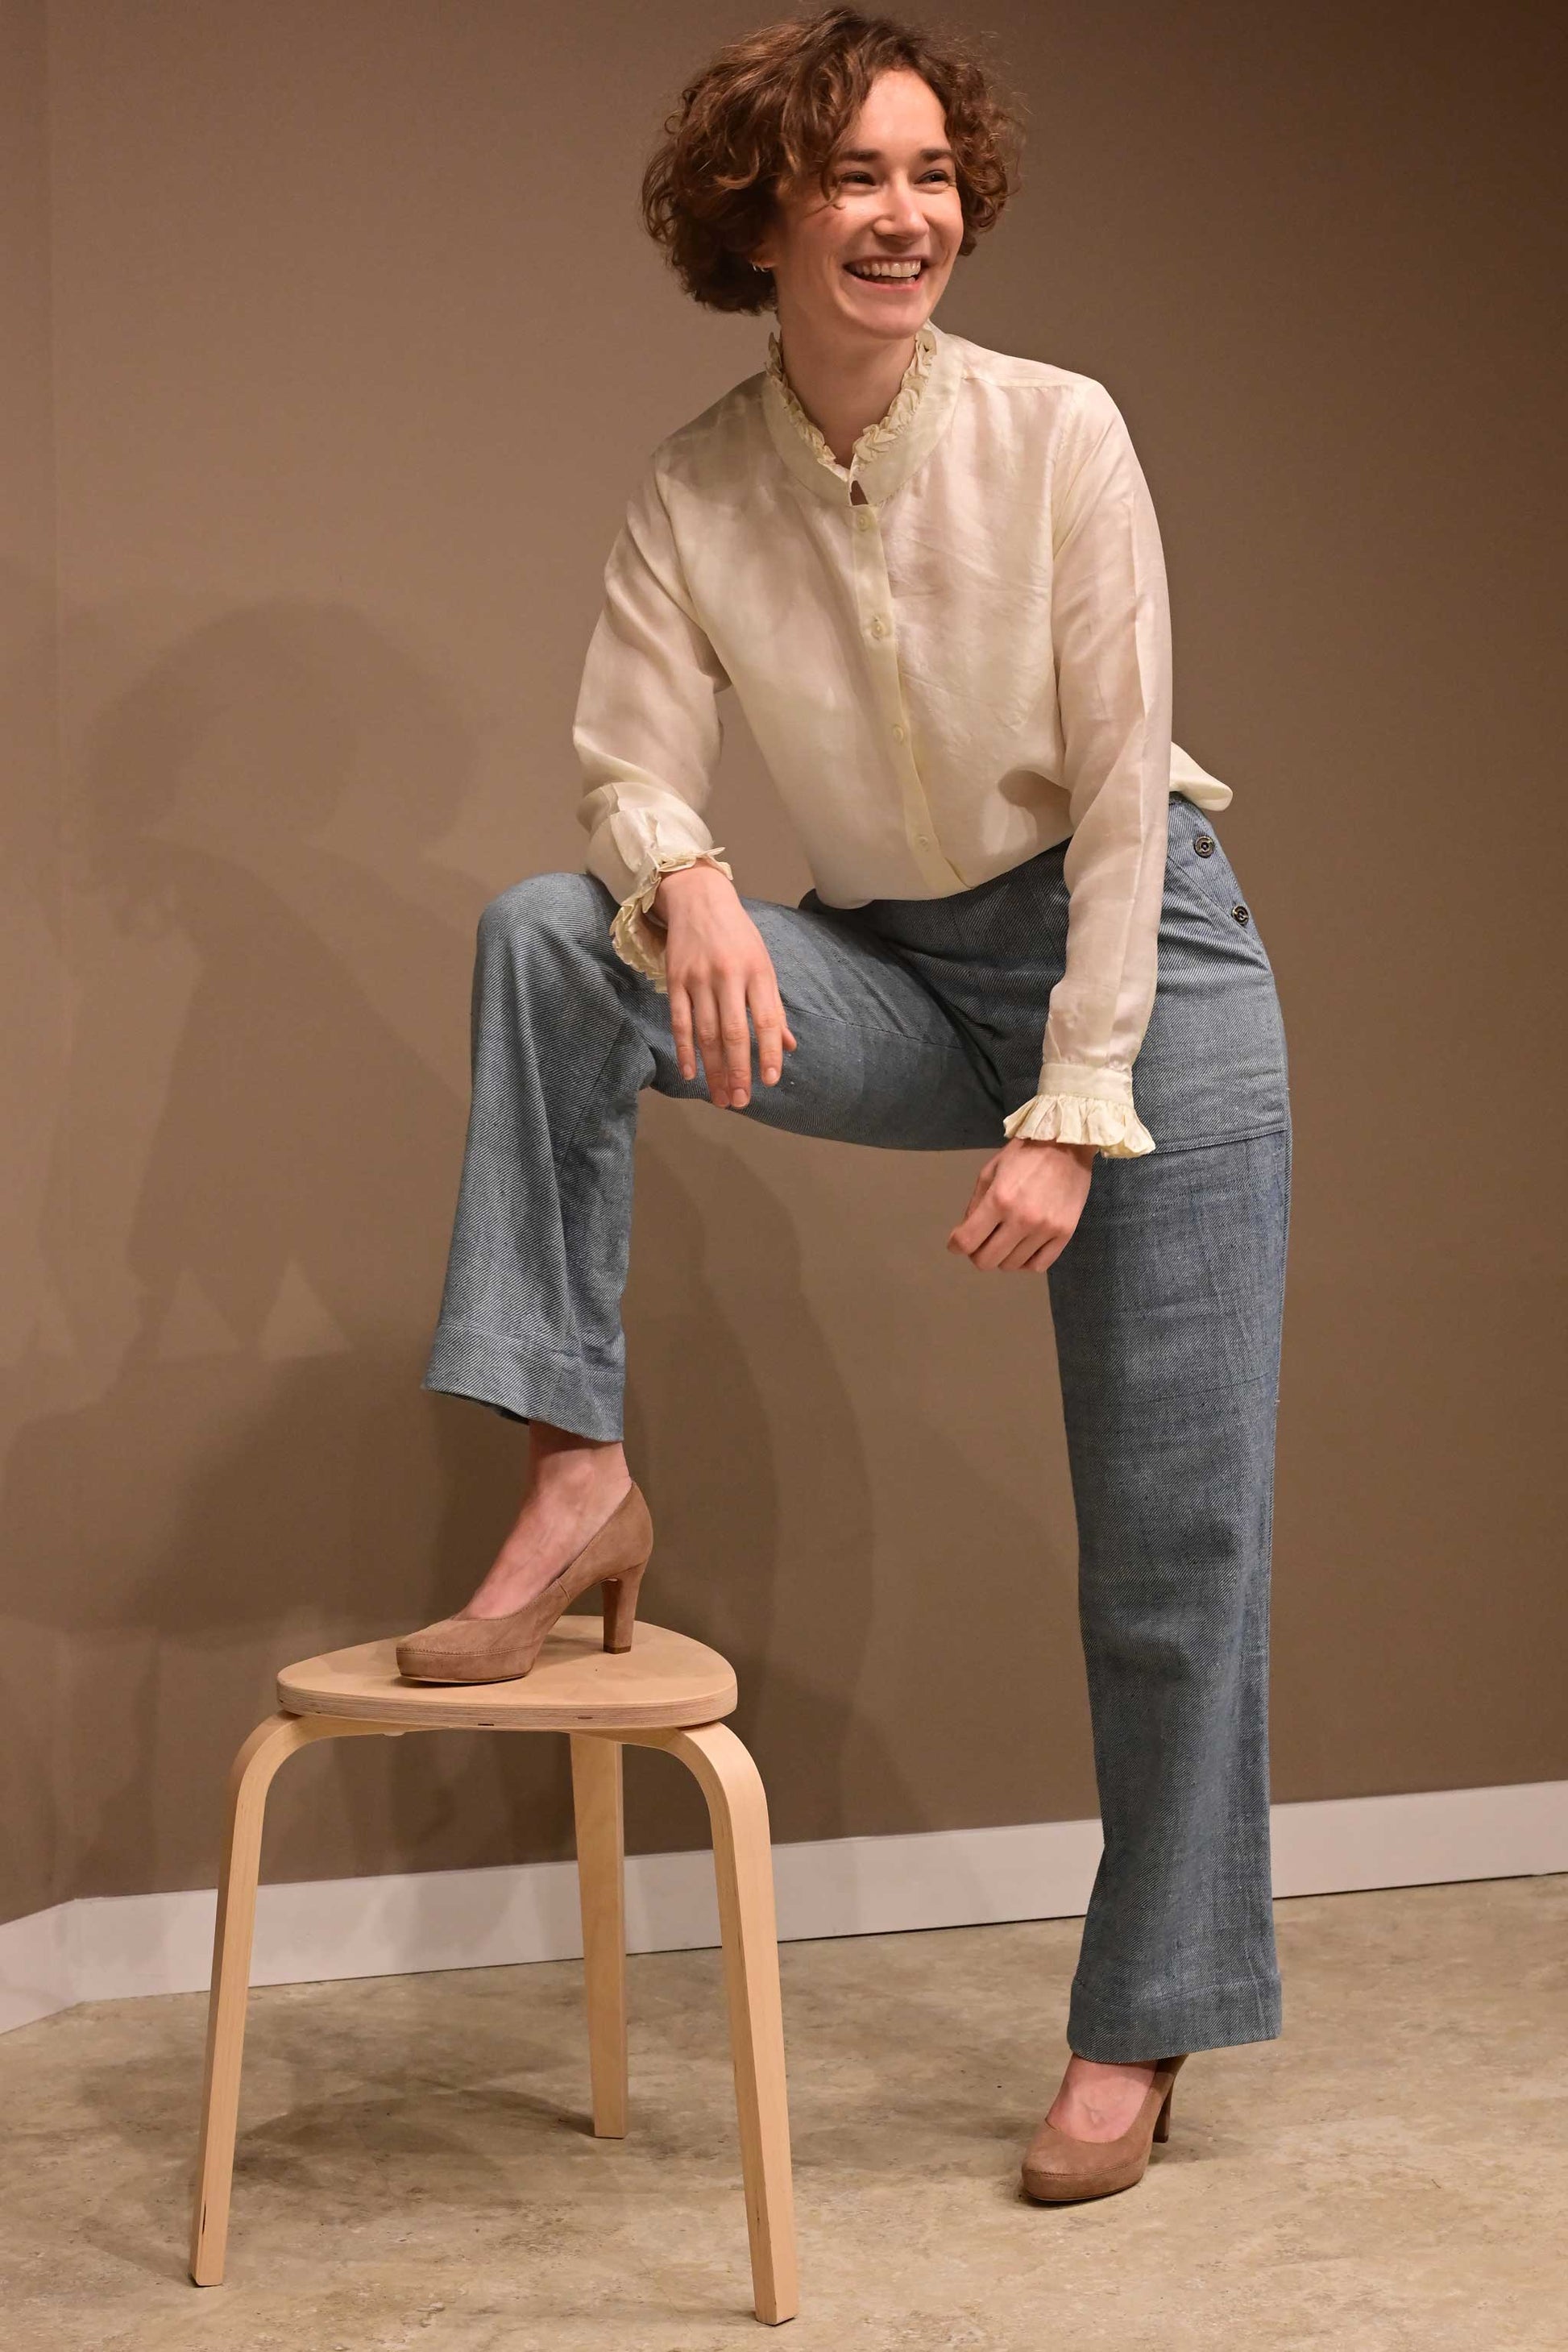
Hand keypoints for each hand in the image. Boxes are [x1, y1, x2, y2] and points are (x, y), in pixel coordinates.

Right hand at [653, 863, 797, 1108]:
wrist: (698, 898)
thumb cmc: (738, 936)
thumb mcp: (763, 963)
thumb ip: (773, 1006)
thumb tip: (788, 1046)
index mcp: (758, 971)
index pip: (767, 1019)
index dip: (768, 1052)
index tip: (769, 1081)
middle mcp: (729, 975)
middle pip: (733, 1032)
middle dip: (738, 1070)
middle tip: (741, 1101)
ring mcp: (699, 978)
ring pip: (706, 1033)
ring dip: (713, 1069)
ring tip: (720, 1096)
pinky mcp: (675, 980)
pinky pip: (680, 1022)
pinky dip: (684, 1051)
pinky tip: (690, 1073)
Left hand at [946, 1135, 1094, 1272]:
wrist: (1066, 1145)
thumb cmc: (1024, 1155)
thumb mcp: (990, 1172)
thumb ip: (975, 1205)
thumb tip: (965, 1234)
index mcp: (999, 1200)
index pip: (967, 1241)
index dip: (956, 1246)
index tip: (957, 1243)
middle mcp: (1022, 1219)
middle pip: (987, 1261)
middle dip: (977, 1254)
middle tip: (982, 1242)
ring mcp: (1045, 1229)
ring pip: (1012, 1266)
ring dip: (1002, 1256)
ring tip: (1005, 1240)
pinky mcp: (1065, 1234)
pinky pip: (1038, 1265)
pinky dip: (1026, 1262)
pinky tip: (1024, 1247)